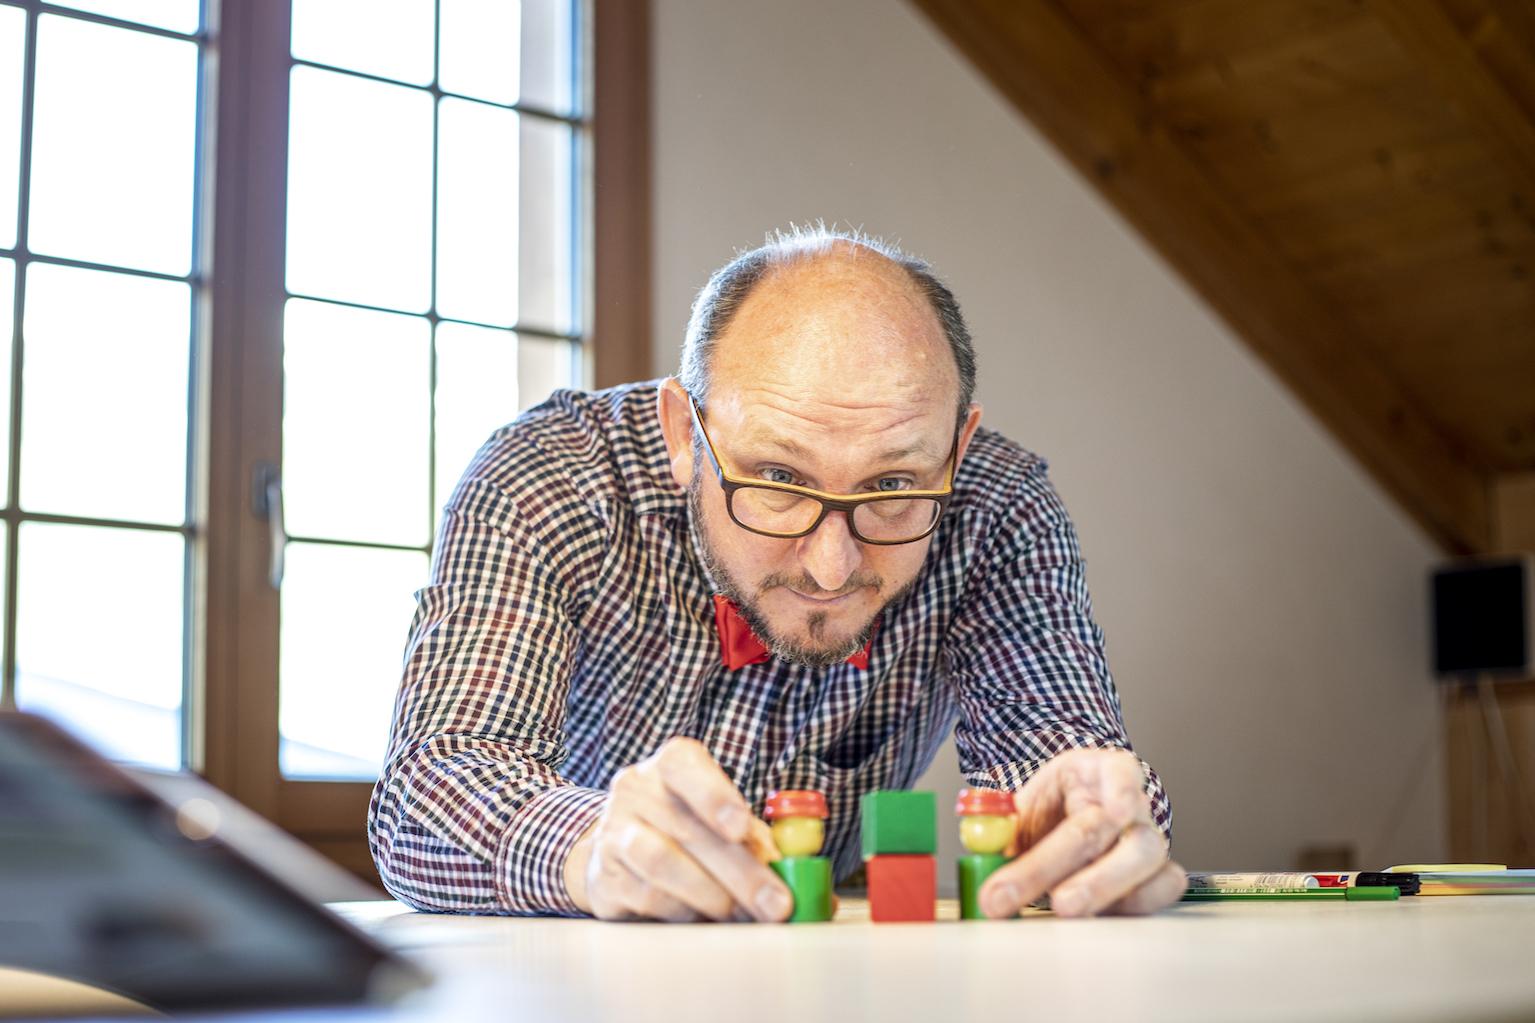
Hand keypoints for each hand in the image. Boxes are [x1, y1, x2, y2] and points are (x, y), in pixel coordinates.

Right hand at [563, 737, 792, 922]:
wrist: (621, 851)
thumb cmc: (688, 830)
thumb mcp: (724, 822)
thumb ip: (758, 841)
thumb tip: (800, 874)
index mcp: (671, 764)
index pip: (684, 765)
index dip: (713, 795)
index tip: (740, 828)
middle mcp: (636, 789)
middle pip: (687, 828)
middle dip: (741, 872)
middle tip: (776, 904)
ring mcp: (614, 830)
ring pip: (664, 863)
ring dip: (713, 895)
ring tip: (742, 914)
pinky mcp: (604, 875)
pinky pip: (648, 896)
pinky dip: (685, 911)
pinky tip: (706, 917)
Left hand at [979, 748, 1185, 917]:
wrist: (1063, 825)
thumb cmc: (1048, 814)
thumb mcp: (1020, 809)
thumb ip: (998, 824)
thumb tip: (978, 842)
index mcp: (1097, 772)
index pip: (1119, 770)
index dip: (1120, 789)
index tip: (1116, 811)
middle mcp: (1130, 803)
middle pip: (1108, 828)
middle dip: (1072, 862)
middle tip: (1055, 899)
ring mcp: (1147, 838)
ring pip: (1142, 860)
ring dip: (1102, 888)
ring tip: (1063, 909)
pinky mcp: (1157, 875)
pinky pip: (1162, 889)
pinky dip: (1133, 904)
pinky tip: (1098, 916)